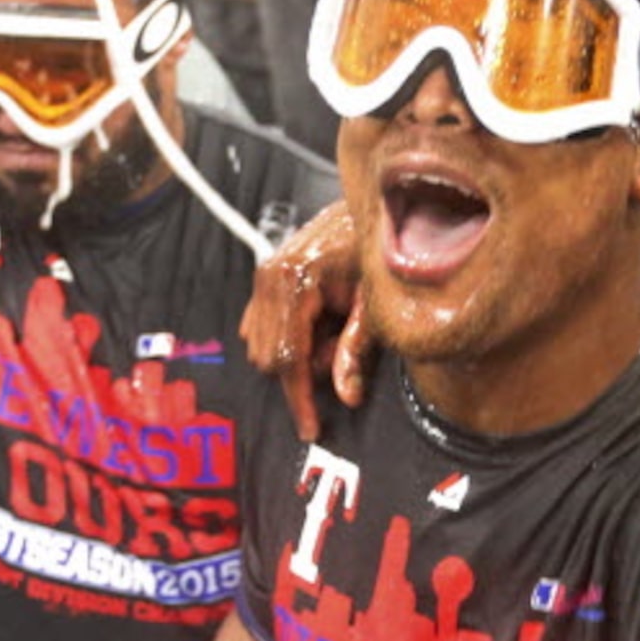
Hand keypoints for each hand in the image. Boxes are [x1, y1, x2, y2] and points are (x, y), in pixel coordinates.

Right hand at [239, 203, 369, 437]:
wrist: (366, 209)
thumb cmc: (377, 253)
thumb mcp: (375, 304)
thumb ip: (357, 350)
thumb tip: (348, 398)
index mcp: (295, 282)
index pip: (290, 358)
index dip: (300, 400)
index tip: (311, 431)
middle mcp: (269, 278)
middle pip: (272, 358)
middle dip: (305, 371)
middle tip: (341, 349)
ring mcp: (262, 276)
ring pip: (264, 347)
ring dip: (298, 355)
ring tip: (333, 331)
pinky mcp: (263, 277)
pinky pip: (262, 329)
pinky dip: (288, 339)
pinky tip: (318, 322)